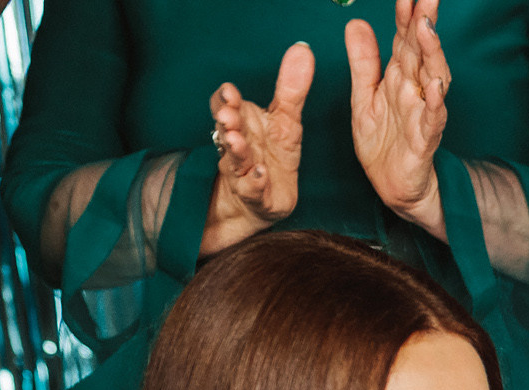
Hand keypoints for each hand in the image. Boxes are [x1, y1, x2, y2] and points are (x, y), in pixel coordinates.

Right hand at [207, 43, 312, 249]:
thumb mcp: (286, 120)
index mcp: (242, 124)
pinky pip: (252, 190)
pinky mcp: (256, 197)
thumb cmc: (271, 155)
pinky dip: (254, 183)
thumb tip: (303, 49)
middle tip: (228, 117)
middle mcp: (237, 146)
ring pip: (234, 160)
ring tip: (237, 141)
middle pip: (226, 132)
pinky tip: (260, 175)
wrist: (262, 201)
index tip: (230, 92)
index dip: (225, 100)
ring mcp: (243, 172)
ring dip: (235, 150)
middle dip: (226, 123)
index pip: (225, 107)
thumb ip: (292, 88)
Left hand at [347, 0, 449, 238]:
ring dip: (431, 53)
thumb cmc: (383, 144)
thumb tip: (356, 23)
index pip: (403, 38)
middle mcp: (414, 91)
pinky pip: (433, 119)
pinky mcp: (424, 140)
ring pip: (432, 78)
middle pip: (421, 51)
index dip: (404, 14)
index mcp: (399, 78)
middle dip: (424, 22)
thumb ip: (363, 62)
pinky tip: (435, 85)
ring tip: (426, 29)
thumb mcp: (363, 96)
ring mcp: (422, 114)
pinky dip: (435, 103)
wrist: (393, 188)